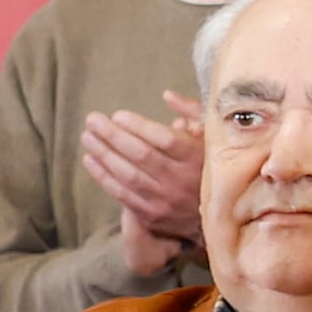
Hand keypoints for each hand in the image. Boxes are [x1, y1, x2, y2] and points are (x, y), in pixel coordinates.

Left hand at [84, 92, 205, 275]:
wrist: (224, 215)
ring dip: (104, 154)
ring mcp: (166, 200)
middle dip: (113, 136)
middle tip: (93, 120)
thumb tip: (168, 95)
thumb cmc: (214, 167)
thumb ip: (194, 112)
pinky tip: (91, 160)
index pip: (166, 140)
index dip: (139, 126)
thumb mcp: (215, 136)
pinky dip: (104, 177)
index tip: (118, 115)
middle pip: (142, 155)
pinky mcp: (153, 215)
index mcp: (199, 158)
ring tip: (88, 137)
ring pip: (128, 175)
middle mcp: (182, 180)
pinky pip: (123, 194)